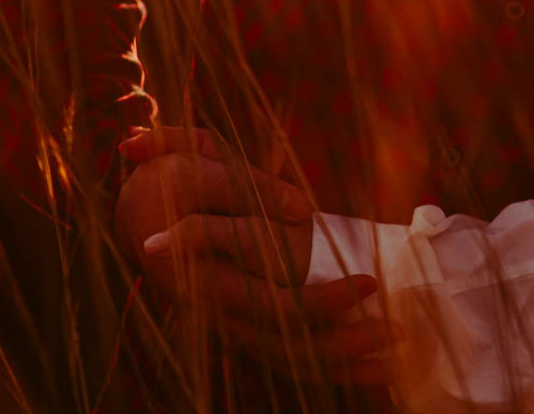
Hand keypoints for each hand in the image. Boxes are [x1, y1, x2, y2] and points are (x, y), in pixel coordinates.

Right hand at [117, 125, 395, 383]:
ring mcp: (229, 322)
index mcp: (206, 279)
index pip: (273, 304)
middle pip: (287, 343)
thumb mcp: (200, 164)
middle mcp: (217, 312)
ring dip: (340, 365)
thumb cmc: (173, 178)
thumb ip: (247, 188)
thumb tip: (300, 212)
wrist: (139, 204)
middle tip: (394, 329)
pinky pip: (285, 355)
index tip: (370, 283)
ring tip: (393, 363)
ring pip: (286, 358)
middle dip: (343, 342)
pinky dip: (326, 366)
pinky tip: (369, 369)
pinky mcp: (242, 323)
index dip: (322, 302)